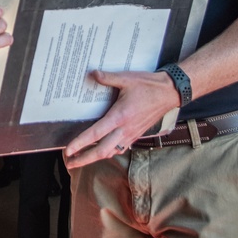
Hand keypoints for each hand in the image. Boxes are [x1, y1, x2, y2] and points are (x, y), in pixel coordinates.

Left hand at [63, 69, 181, 168]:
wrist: (169, 93)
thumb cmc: (148, 86)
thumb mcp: (126, 78)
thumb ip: (108, 78)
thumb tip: (92, 73)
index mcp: (119, 116)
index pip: (96, 133)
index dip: (80, 144)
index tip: (68, 150)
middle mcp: (124, 129)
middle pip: (101, 150)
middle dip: (84, 159)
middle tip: (70, 163)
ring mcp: (131, 134)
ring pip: (111, 152)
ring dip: (95, 158)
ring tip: (81, 160)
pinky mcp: (136, 134)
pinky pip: (120, 148)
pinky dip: (109, 153)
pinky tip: (103, 152)